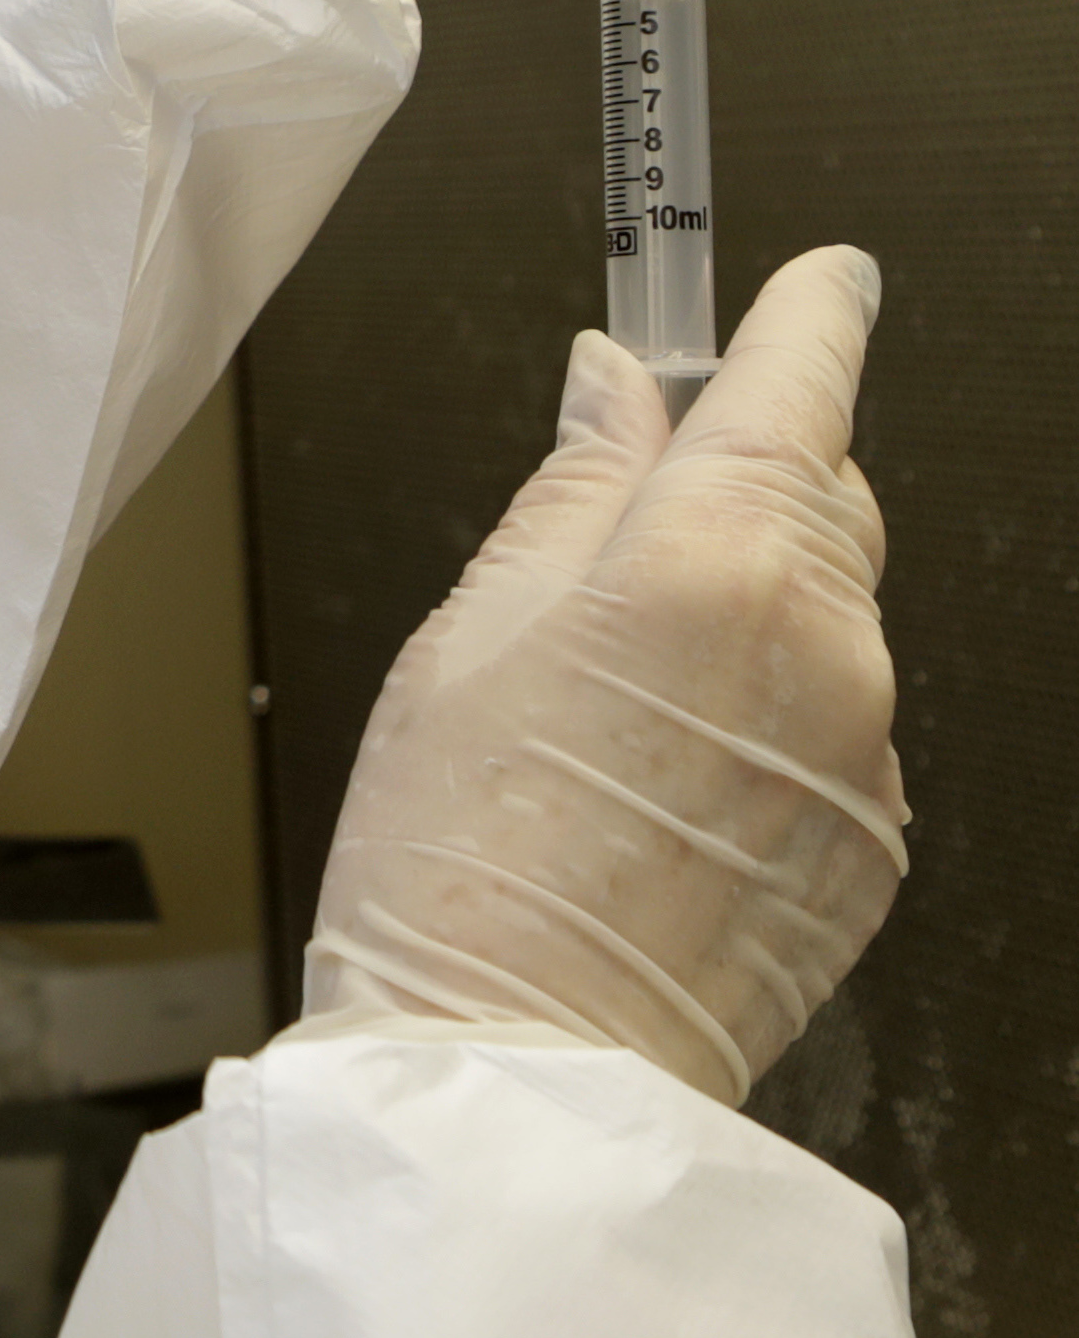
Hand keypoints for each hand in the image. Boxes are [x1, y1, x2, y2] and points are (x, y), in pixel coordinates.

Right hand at [301, 248, 907, 1105]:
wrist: (516, 1062)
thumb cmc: (460, 855)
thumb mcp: (469, 629)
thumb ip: (570, 488)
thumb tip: (611, 391)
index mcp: (712, 561)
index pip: (799, 382)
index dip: (807, 313)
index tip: (819, 276)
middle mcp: (824, 642)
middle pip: (818, 495)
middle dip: (741, 484)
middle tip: (619, 533)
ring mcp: (867, 749)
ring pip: (826, 616)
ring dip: (745, 617)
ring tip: (610, 708)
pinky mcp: (877, 840)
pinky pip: (831, 729)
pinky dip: (763, 724)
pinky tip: (658, 785)